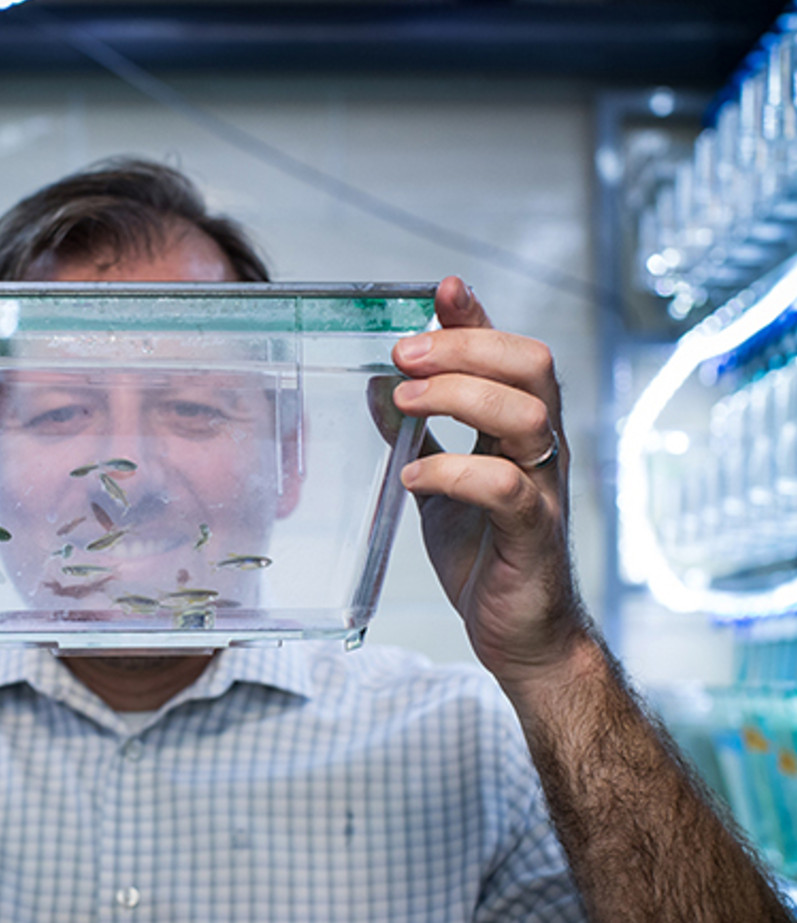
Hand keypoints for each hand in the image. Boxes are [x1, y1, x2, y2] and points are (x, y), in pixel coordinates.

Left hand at [390, 276, 589, 681]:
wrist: (520, 634)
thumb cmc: (486, 556)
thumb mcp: (438, 482)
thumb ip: (416, 436)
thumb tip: (377, 385)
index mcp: (518, 430)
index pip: (508, 353)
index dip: (477, 317)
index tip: (441, 289)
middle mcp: (541, 449)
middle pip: (530, 366)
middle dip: (464, 347)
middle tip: (402, 353)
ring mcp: (543, 488)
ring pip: (527, 414)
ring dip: (458, 397)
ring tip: (401, 404)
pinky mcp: (534, 534)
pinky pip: (507, 488)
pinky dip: (455, 473)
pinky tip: (413, 478)